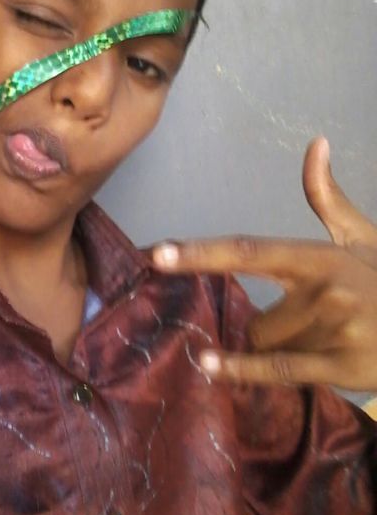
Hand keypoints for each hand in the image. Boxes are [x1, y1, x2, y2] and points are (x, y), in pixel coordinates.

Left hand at [152, 137, 376, 389]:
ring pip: (264, 343)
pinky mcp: (340, 367)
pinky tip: (209, 366)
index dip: (200, 253)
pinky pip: (277, 369)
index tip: (158, 254)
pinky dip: (241, 370)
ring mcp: (333, 331)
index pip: (250, 251)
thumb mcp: (361, 238)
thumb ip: (328, 199)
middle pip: (253, 317)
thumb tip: (315, 143)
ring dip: (273, 347)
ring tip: (316, 342)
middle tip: (298, 326)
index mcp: (321, 258)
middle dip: (261, 326)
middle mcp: (325, 292)